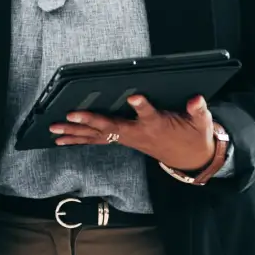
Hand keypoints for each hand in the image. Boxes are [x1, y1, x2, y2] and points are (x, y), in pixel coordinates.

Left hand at [50, 94, 214, 171]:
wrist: (190, 158)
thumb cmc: (192, 135)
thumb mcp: (200, 122)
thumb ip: (198, 110)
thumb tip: (197, 99)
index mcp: (156, 125)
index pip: (149, 114)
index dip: (142, 106)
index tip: (134, 97)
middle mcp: (137, 134)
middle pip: (110, 128)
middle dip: (88, 122)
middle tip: (68, 117)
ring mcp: (127, 139)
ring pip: (98, 136)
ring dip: (75, 133)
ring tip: (54, 130)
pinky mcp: (122, 140)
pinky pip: (96, 141)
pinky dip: (78, 139)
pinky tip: (62, 139)